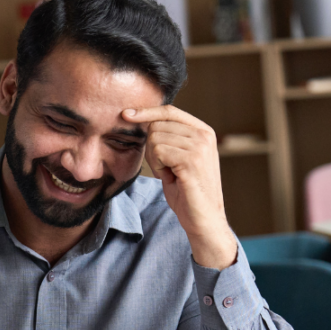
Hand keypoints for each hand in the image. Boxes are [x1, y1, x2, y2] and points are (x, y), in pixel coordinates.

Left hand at [123, 106, 236, 269]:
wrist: (204, 219)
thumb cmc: (187, 192)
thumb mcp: (178, 158)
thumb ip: (168, 138)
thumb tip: (142, 121)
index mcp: (203, 131)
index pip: (169, 111)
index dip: (146, 112)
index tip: (126, 115)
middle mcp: (204, 134)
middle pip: (157, 125)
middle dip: (151, 148)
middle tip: (165, 168)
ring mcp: (200, 146)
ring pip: (155, 138)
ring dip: (155, 160)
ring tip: (171, 174)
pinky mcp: (192, 159)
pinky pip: (158, 152)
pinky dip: (158, 167)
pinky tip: (171, 178)